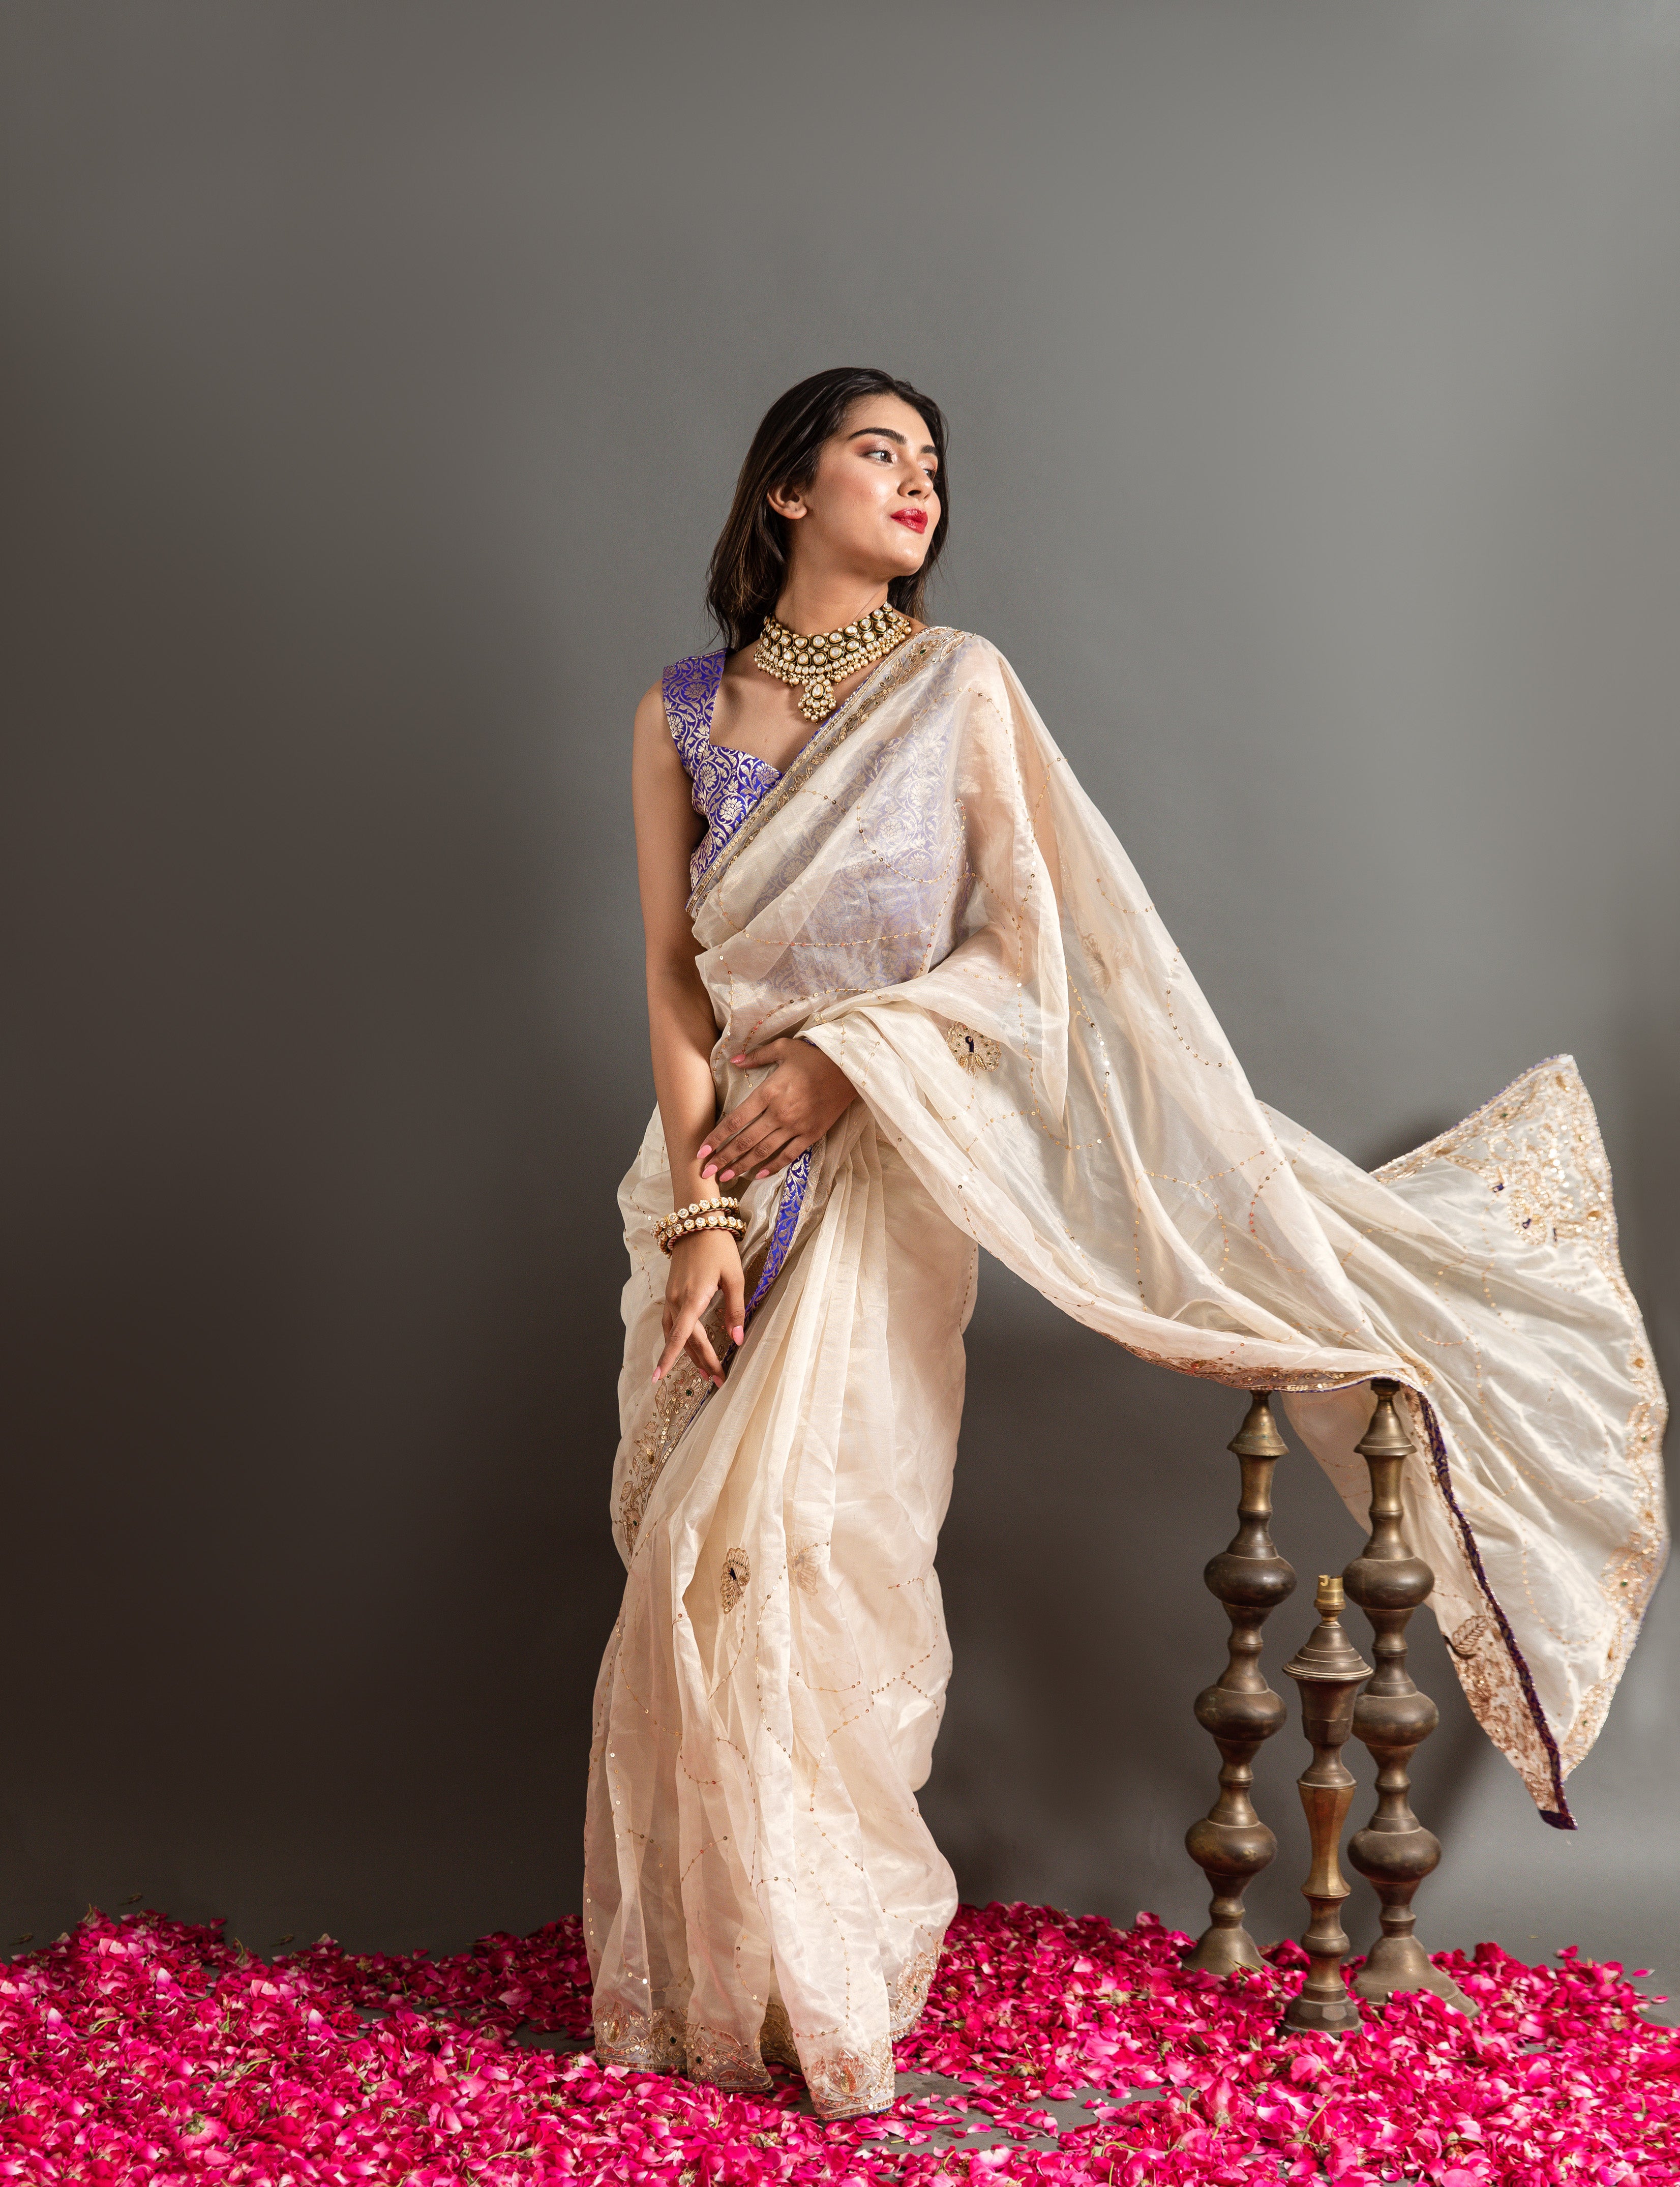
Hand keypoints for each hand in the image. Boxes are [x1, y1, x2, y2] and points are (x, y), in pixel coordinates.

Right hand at [655, 1229, 744, 1388]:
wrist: (697, 1223)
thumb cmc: (719, 1248)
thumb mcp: (734, 1277)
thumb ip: (735, 1309)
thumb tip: (737, 1339)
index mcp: (693, 1297)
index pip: (680, 1336)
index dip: (670, 1359)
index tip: (659, 1378)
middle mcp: (677, 1300)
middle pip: (684, 1340)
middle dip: (700, 1361)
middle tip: (717, 1379)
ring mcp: (671, 1296)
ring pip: (675, 1333)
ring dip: (688, 1354)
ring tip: (704, 1371)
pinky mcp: (671, 1292)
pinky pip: (670, 1323)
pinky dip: (677, 1339)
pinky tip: (685, 1348)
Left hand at [698, 1038, 855, 1182]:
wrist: (848, 1069)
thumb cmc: (814, 1056)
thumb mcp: (783, 1048)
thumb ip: (756, 1056)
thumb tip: (735, 1061)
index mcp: (768, 1092)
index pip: (735, 1120)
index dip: (716, 1137)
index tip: (702, 1150)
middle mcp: (778, 1113)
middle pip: (745, 1141)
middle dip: (723, 1157)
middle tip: (707, 1171)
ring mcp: (795, 1126)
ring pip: (763, 1151)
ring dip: (742, 1166)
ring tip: (726, 1176)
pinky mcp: (811, 1134)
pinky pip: (789, 1154)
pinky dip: (773, 1166)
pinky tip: (759, 1174)